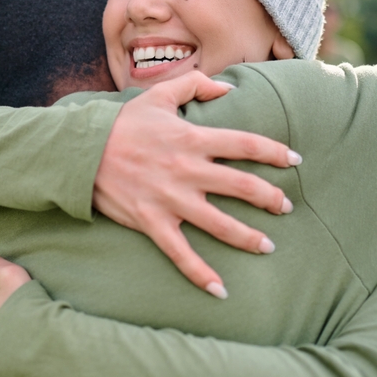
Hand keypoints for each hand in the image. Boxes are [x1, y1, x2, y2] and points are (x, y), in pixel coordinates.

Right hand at [92, 72, 300, 297]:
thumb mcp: (158, 95)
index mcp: (192, 138)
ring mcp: (170, 199)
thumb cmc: (121, 123)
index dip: (274, 152)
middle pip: (241, 186)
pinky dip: (201, 274)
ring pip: (219, 223)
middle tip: (286, 207)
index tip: (294, 161)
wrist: (81, 152)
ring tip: (268, 246)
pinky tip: (221, 291)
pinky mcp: (152, 222)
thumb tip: (227, 89)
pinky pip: (181, 254)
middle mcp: (187, 170)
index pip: (245, 144)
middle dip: (269, 198)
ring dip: (247, 237)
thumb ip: (195, 85)